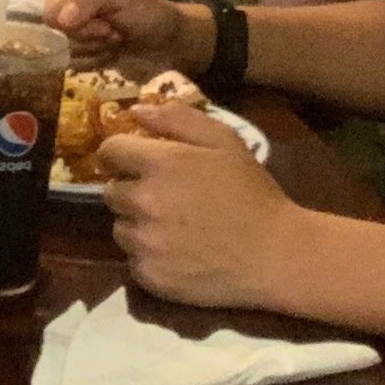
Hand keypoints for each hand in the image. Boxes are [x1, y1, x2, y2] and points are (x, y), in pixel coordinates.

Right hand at [46, 0, 208, 72]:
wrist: (167, 41)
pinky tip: (111, 52)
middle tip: (113, 32)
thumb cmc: (148, 11)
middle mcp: (64, 2)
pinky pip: (71, 64)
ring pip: (63, 52)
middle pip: (55, 35)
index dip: (77, 24)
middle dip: (89, 38)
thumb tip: (60, 19)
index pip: (51, 12)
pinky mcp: (76, 50)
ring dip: (94, 51)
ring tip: (115, 40)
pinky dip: (95, 62)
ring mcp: (69, 28)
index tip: (106, 23)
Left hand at [92, 106, 310, 310]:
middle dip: (132, 190)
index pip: (109, 151)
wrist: (274, 256)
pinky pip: (133, 260)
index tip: (136, 163)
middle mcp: (142, 201)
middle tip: (164, 198)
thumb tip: (135, 109)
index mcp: (159, 163)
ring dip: (138, 224)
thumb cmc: (252, 194)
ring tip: (173, 228)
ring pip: (120, 228)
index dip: (121, 155)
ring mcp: (143, 242)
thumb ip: (177, 119)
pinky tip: (178, 254)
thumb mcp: (225, 141)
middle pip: (111, 192)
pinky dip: (149, 256)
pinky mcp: (148, 275)